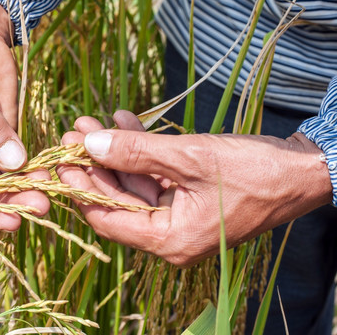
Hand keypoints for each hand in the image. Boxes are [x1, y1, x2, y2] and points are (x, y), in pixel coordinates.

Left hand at [58, 111, 331, 265]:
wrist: (302, 170)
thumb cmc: (253, 171)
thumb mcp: (188, 158)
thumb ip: (137, 152)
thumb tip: (90, 143)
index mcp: (169, 241)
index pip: (108, 219)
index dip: (80, 188)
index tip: (61, 158)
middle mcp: (169, 236)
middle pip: (117, 200)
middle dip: (95, 163)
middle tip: (74, 131)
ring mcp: (177, 217)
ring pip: (132, 185)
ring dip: (115, 152)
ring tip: (94, 121)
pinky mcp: (185, 198)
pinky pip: (153, 177)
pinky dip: (140, 152)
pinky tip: (124, 123)